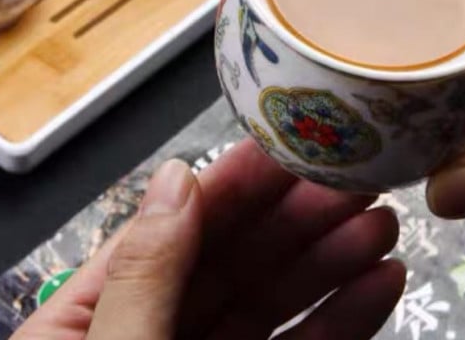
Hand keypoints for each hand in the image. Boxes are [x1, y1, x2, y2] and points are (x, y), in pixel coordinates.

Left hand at [14, 139, 404, 339]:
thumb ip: (144, 278)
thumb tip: (175, 179)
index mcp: (82, 322)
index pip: (166, 233)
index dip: (229, 186)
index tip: (287, 144)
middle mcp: (143, 335)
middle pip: (228, 264)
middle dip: (295, 220)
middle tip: (358, 175)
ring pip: (269, 307)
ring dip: (327, 265)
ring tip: (382, 221)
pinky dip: (337, 324)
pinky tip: (378, 286)